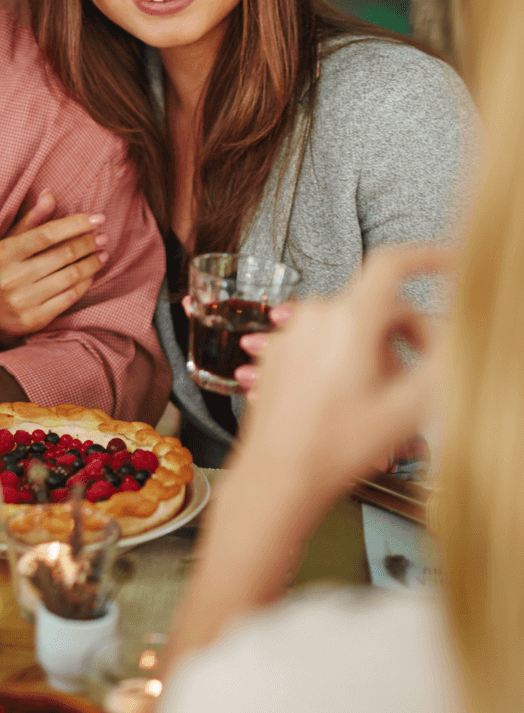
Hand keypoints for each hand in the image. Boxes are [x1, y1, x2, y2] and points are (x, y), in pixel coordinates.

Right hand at [0, 191, 106, 344]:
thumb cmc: (4, 268)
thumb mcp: (10, 241)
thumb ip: (32, 219)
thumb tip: (50, 194)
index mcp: (4, 252)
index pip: (47, 233)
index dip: (76, 224)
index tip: (97, 218)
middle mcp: (12, 277)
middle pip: (62, 255)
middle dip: (88, 243)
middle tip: (102, 237)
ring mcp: (23, 300)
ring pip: (69, 276)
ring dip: (91, 263)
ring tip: (102, 254)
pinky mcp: (34, 319)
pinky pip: (69, 297)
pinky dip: (85, 283)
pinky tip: (91, 273)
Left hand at [235, 245, 449, 500]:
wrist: (276, 477)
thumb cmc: (336, 447)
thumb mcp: (408, 409)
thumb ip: (442, 362)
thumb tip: (459, 332)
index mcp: (348, 318)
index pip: (391, 265)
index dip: (426, 257)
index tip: (449, 262)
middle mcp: (314, 316)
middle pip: (376, 309)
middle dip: (405, 339)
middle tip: (422, 382)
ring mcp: (290, 334)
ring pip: (349, 331)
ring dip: (373, 359)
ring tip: (382, 409)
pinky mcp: (276, 355)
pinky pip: (321, 346)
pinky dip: (343, 366)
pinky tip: (351, 406)